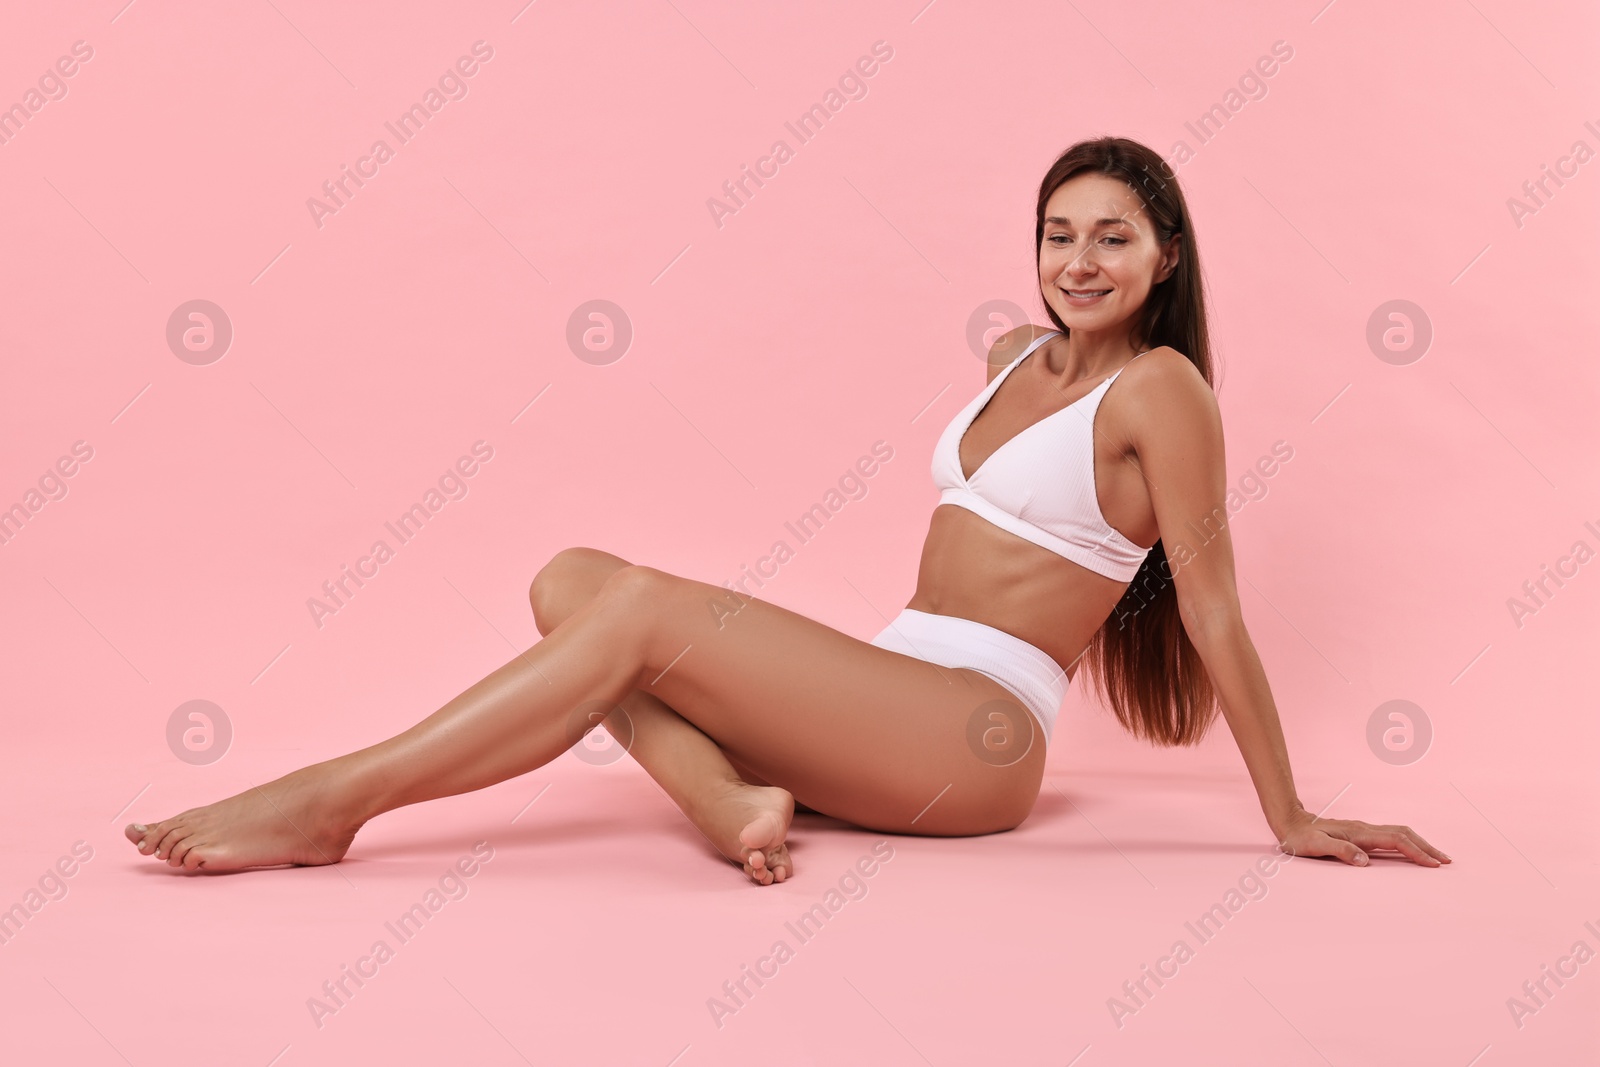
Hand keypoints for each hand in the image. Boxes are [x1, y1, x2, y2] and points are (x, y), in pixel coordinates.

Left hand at [1275, 809, 1450, 867]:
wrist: (1290, 823)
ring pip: (1399, 834)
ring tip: (1436, 857)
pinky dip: (1407, 844)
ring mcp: (1364, 830)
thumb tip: (1365, 862)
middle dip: (1426, 847)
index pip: (1396, 841)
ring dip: (1419, 844)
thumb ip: (1340, 852)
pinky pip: (1391, 837)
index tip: (1434, 864)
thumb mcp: (1316, 847)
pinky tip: (1411, 851)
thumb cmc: (1300, 838)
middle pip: (1404, 834)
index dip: (1416, 852)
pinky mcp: (1361, 834)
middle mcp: (1365, 829)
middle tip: (1446, 861)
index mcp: (1359, 833)